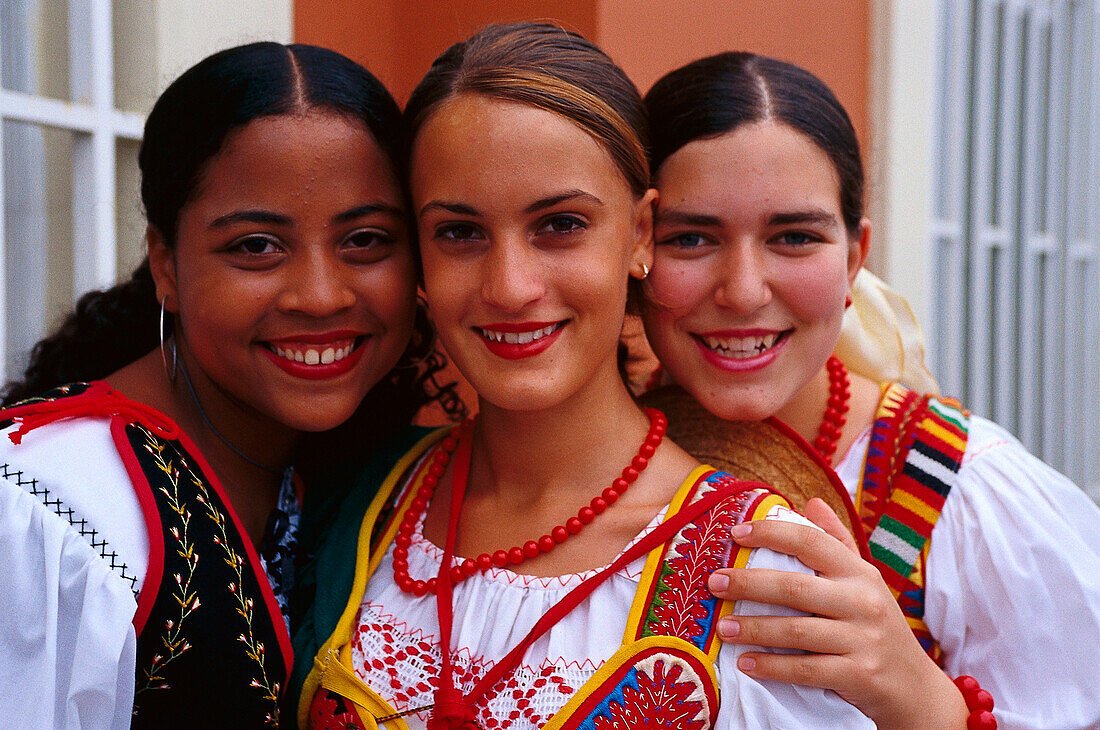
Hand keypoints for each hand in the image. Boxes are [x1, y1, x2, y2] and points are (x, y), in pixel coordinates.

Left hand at [709, 499, 966, 729]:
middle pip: (795, 587)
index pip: (811, 542)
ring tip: (722, 627)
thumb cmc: (875, 625)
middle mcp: (863, 601)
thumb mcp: (863, 581)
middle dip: (748, 584)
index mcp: (859, 572)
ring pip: (796, 630)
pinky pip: (805, 669)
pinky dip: (772, 666)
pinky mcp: (859, 675)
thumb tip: (811, 501)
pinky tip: (745, 663)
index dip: (771, 533)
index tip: (735, 533)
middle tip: (714, 583)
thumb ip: (836, 542)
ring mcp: (863, 639)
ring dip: (754, 628)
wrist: (914, 686)